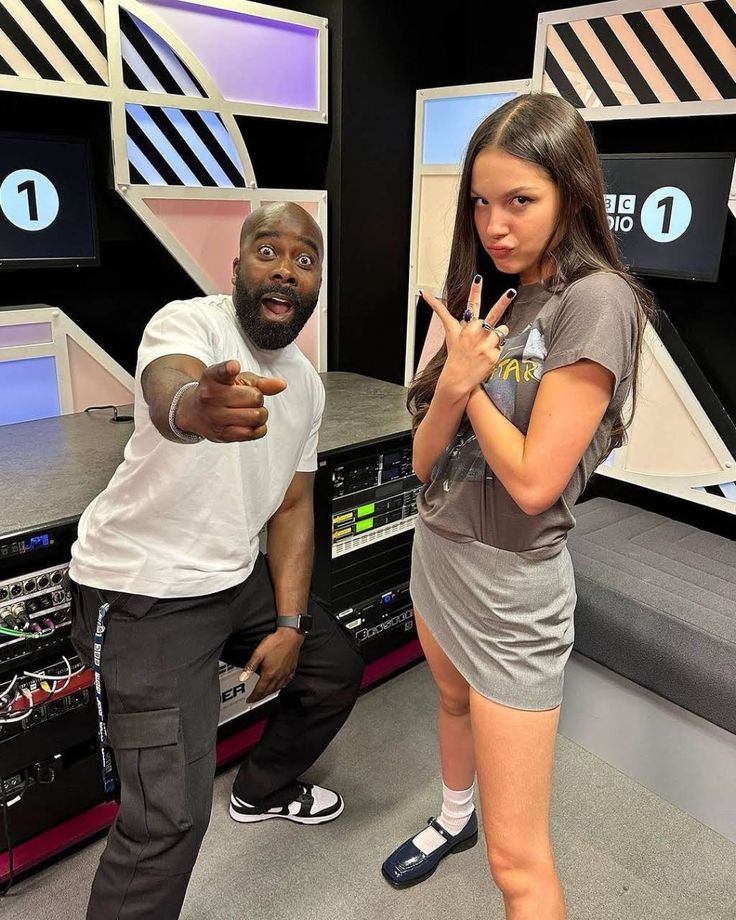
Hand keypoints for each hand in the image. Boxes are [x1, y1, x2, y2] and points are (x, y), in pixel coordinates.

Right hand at [177, 360, 286, 442]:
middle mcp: (211, 397)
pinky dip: (259, 428)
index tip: (233, 367)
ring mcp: (216, 417)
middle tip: (246, 399)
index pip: (221, 372)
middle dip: (257, 398)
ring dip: (259, 414)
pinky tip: (249, 423)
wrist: (195, 412)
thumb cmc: (222, 392)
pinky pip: (255, 432)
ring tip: (248, 411)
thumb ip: (260, 382)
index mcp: (213, 377)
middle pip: (255, 397)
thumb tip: (282, 384)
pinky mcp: (222, 435)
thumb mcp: (237, 380)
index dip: (229, 369)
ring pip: (257, 416)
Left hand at [238, 628, 303, 702]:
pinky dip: (280, 687)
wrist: (291, 636)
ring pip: (277, 689)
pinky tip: (278, 685)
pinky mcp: (292, 670)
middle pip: (268, 691)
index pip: (260, 690)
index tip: (249, 700)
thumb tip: (242, 678)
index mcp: (269, 673)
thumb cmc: (276, 642)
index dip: (253, 697)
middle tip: (255, 698)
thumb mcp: (258, 653)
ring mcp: (286, 674)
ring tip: (264, 694)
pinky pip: (285, 683)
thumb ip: (250, 667)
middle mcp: (278, 676)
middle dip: (260, 696)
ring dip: (269, 693)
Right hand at [422, 277, 513, 396]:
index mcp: (467, 326)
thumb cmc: (455, 353)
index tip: (478, 277)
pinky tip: (486, 357)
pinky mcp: (493, 355)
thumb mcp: (449, 332)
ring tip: (485, 346)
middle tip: (511, 292)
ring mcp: (485, 344)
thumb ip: (441, 312)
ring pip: (502, 331)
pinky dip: (496, 351)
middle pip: (494, 314)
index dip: (475, 290)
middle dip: (503, 301)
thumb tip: (424, 294)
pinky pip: (502, 347)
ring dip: (497, 336)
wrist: (457, 379)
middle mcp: (476, 333)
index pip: (472, 305)